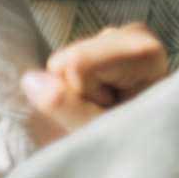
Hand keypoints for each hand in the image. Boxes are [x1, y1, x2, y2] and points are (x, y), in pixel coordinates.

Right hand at [22, 22, 167, 145]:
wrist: (146, 142)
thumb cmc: (130, 140)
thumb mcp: (98, 131)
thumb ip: (65, 106)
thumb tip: (32, 79)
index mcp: (145, 51)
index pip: (77, 63)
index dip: (83, 93)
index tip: (113, 108)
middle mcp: (135, 35)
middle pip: (66, 59)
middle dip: (77, 90)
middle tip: (110, 108)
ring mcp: (119, 37)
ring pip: (62, 63)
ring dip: (78, 90)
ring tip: (110, 105)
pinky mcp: (105, 44)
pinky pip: (63, 65)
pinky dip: (77, 84)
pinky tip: (105, 96)